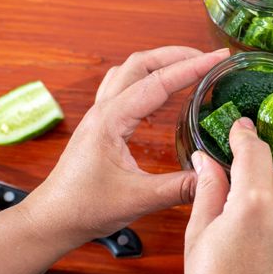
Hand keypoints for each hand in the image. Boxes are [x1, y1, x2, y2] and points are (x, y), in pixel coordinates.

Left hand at [19, 46, 229, 245]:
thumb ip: (178, 188)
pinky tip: (165, 95)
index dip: (192, 68)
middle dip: (177, 55)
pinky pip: (126, 87)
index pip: (158, 82)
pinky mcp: (103, 123)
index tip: (218, 58)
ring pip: (132, 71)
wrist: (54, 218)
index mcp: (111, 120)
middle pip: (142, 63)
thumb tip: (213, 176)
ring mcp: (101, 113)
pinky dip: (149, 80)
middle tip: (208, 58)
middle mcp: (104, 109)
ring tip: (190, 67)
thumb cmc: (85, 207)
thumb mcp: (137, 199)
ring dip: (161, 62)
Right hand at [184, 118, 272, 273]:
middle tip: (236, 212)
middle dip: (255, 186)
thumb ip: (209, 189)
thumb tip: (205, 157)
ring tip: (253, 245)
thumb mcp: (199, 235)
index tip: (242, 128)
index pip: (253, 153)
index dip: (245, 136)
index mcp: (252, 204)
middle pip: (272, 181)